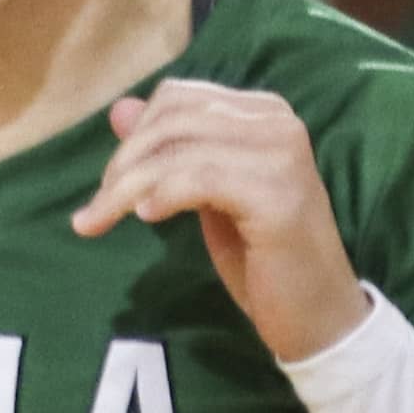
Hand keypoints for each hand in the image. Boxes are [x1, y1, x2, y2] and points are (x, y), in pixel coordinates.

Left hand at [75, 77, 368, 364]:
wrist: (318, 314)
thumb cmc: (264, 257)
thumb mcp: (207, 196)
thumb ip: (171, 151)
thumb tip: (120, 108)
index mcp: (265, 112)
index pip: (179, 98)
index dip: (134, 136)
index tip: (109, 182)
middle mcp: (277, 121)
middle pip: (173, 119)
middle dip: (123, 162)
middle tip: (96, 209)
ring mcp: (281, 155)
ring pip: (178, 151)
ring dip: (126, 187)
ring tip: (101, 220)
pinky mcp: (276, 195)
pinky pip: (198, 179)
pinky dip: (162, 195)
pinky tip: (146, 218)